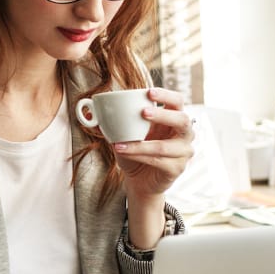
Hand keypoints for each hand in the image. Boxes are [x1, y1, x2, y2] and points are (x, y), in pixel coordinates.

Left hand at [111, 86, 194, 205]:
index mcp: (174, 120)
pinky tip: (123, 152)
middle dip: (163, 115)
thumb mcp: (126, 134)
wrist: (139, 181)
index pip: (178, 102)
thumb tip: (90, 112)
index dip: (166, 95)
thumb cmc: (136, 153)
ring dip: (140, 144)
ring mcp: (183, 153)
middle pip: (182, 120)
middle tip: (143, 112)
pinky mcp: (177, 169)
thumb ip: (114, 122)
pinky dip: (138, 156)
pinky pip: (157, 161)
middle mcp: (184, 135)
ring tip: (119, 143)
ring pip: (164, 146)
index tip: (148, 92)